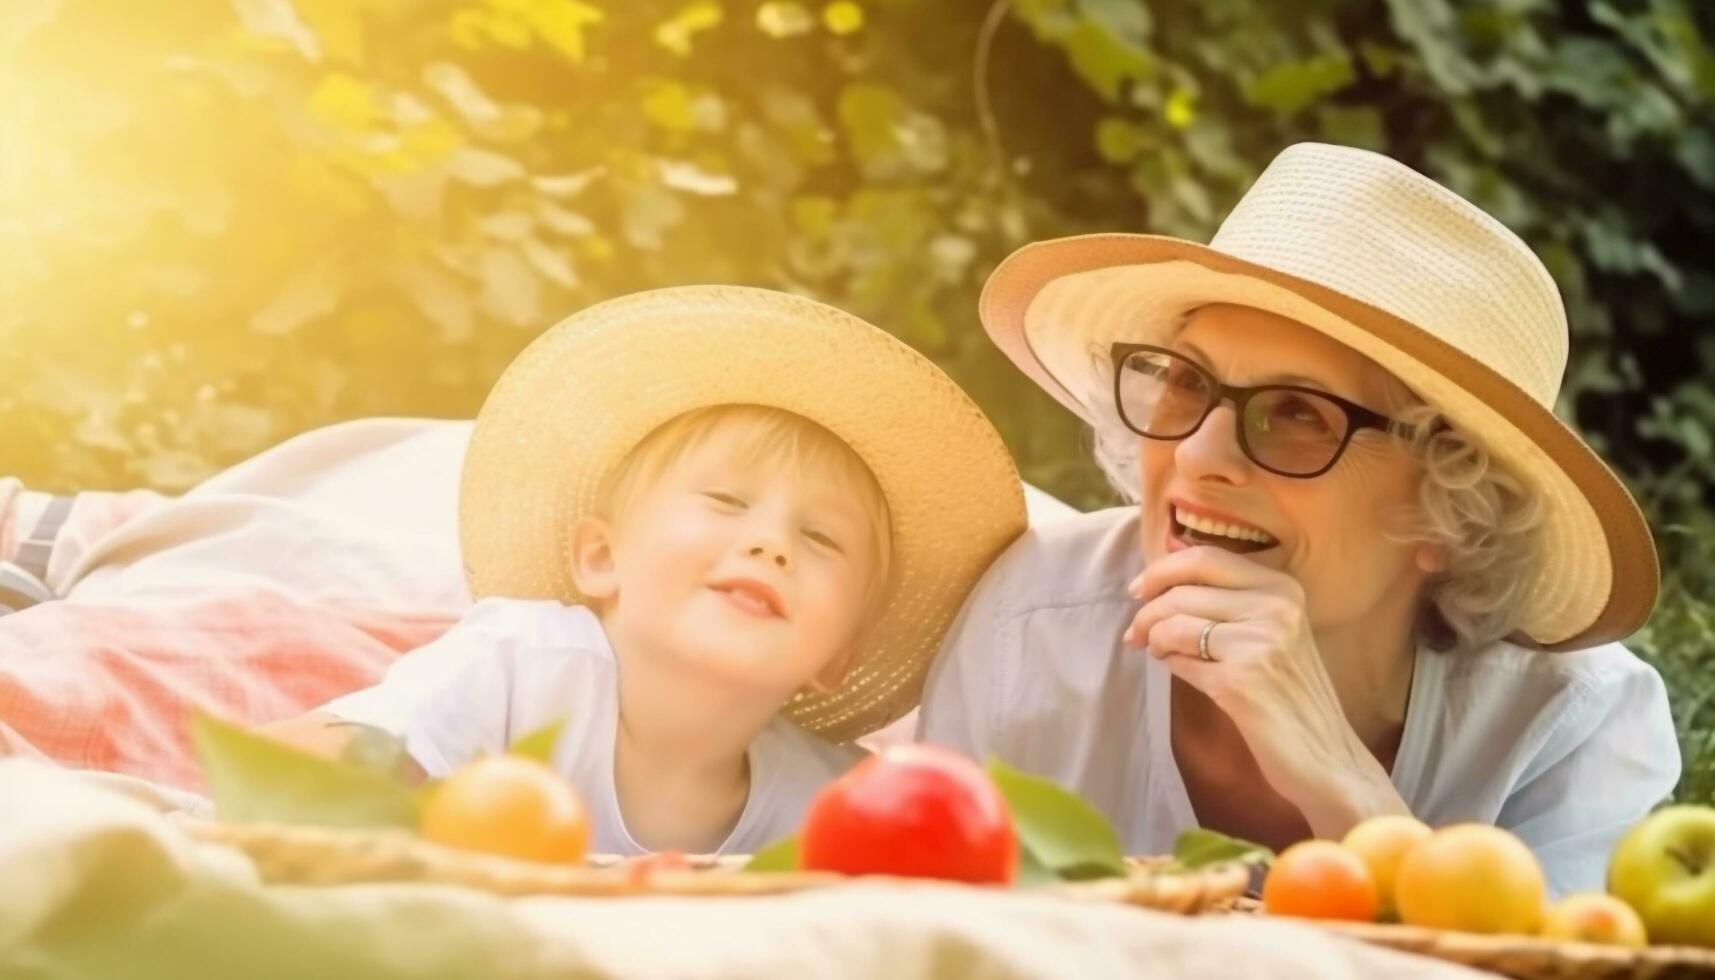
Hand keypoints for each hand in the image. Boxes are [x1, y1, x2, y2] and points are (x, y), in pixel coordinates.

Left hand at [1124, 546, 1408, 835]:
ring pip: (1174, 624)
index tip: (1138, 590)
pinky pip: (1181, 663)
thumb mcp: (1273, 632)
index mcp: (1283, 587)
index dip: (1161, 570)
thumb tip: (1159, 582)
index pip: (1205, 557)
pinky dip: (1173, 666)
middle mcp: (1275, 607)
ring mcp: (1259, 643)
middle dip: (1147, 610)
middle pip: (1182, 589)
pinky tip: (1184, 673)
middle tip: (1135, 633)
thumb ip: (1229, 601)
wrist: (1327, 756)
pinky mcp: (1241, 681)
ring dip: (1155, 639)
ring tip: (1159, 653)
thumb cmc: (1291, 693)